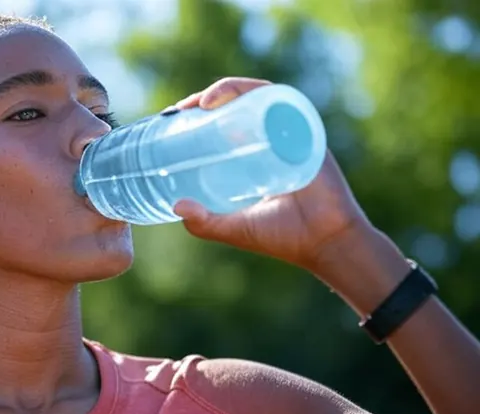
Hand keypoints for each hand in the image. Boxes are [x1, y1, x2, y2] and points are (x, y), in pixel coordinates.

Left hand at [171, 77, 373, 272]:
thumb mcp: (233, 229)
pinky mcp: (306, 131)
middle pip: (234, 104)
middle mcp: (271, 139)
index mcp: (253, 156)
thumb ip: (203, 223)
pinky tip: (232, 100)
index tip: (170, 120)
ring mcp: (290, 132)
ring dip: (226, 89)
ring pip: (255, 95)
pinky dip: (256, 92)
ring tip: (201, 103)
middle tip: (177, 111)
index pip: (222, 124)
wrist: (325, 242)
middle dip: (203, 99)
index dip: (196, 116)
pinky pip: (282, 100)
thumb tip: (176, 206)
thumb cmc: (281, 237)